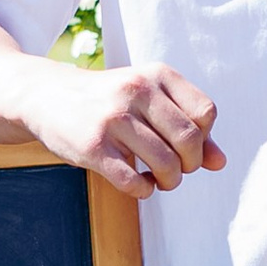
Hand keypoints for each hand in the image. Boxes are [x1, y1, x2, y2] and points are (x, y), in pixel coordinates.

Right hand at [23, 58, 226, 196]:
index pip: (206, 113)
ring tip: (157, 178)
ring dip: (168, 181)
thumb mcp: (149, 101)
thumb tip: (220, 163)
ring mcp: (113, 118)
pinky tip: (138, 184)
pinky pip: (134, 181)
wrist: (46, 96)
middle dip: (188, 165)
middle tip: (174, 169)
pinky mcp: (93, 146)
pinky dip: (143, 190)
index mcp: (156, 74)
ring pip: (166, 164)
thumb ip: (187, 127)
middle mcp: (136, 90)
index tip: (184, 146)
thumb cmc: (108, 102)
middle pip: (190, 141)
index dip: (203, 138)